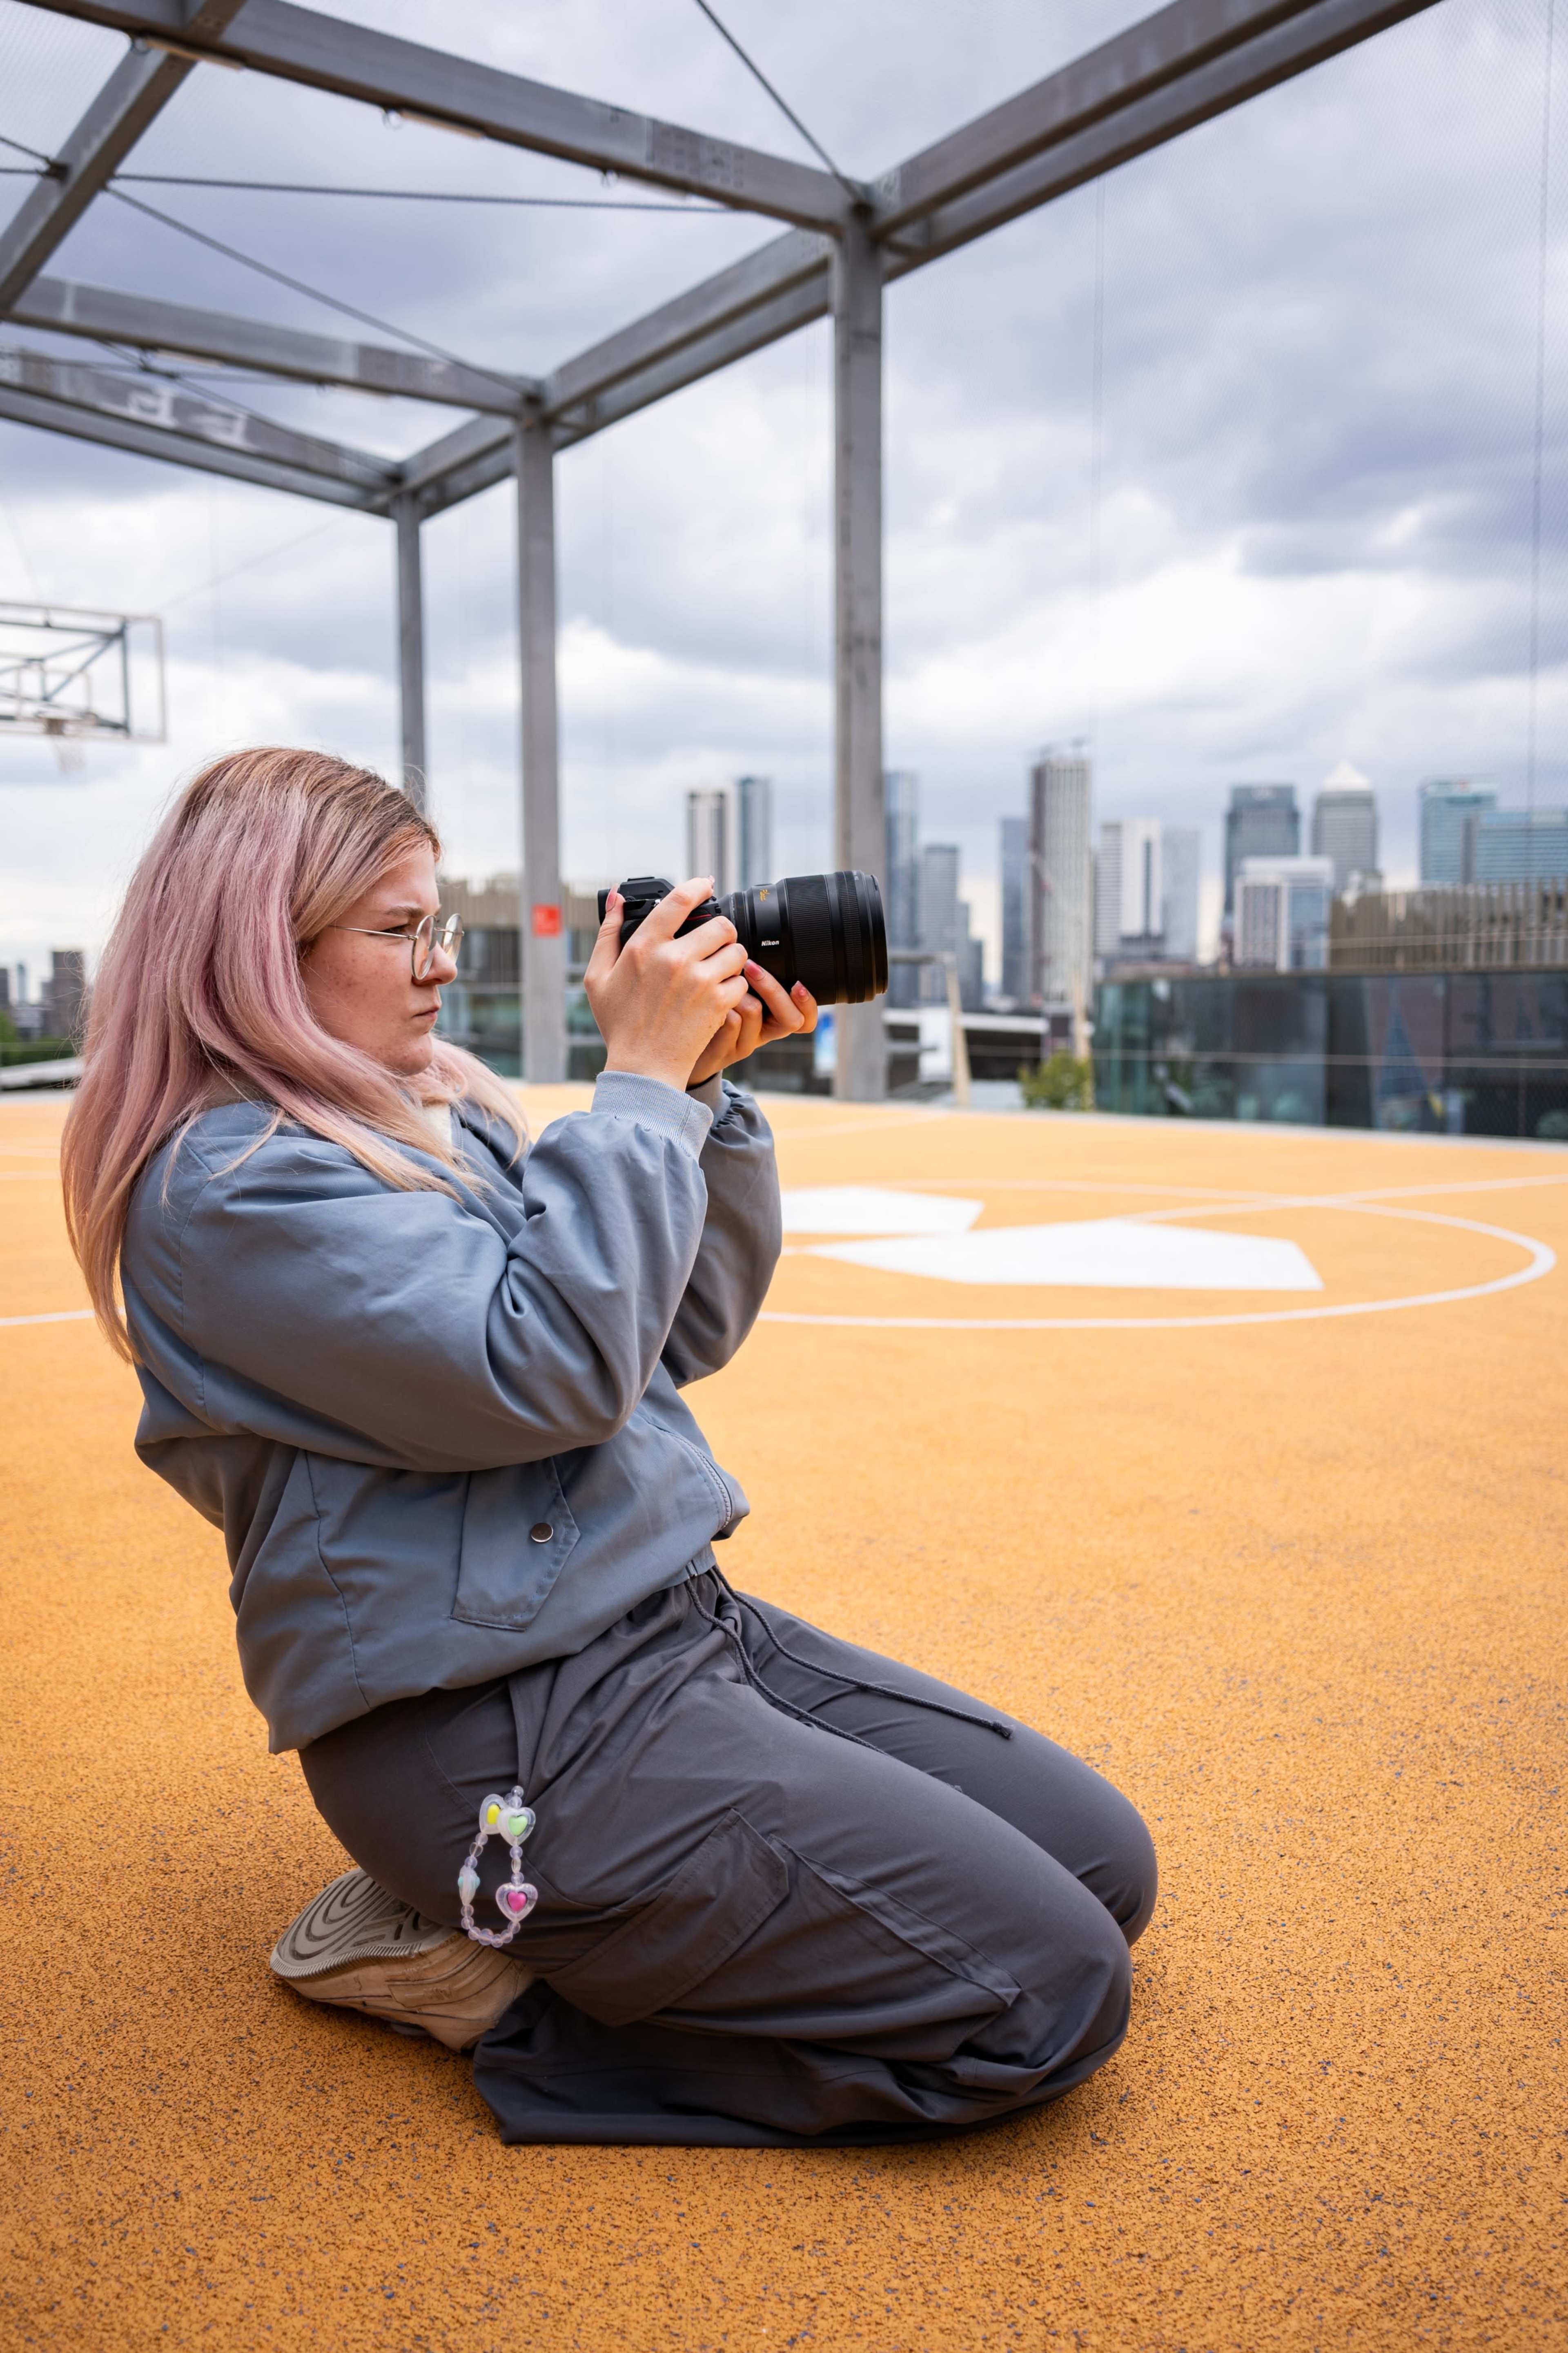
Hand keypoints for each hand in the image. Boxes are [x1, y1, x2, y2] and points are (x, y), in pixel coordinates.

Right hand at [584, 877, 751, 1092]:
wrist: (643, 1067)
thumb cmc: (620, 1024)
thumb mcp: (598, 976)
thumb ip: (608, 932)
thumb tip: (615, 896)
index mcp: (644, 946)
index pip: (680, 900)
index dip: (699, 886)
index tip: (707, 884)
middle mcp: (674, 958)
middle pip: (720, 924)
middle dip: (721, 931)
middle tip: (714, 943)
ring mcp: (699, 981)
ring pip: (736, 951)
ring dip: (731, 958)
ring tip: (718, 970)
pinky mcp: (717, 1002)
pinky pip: (741, 981)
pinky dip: (734, 987)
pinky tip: (719, 995)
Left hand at [687, 964, 818, 1088]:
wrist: (680, 1047)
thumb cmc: (705, 1013)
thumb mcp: (732, 992)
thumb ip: (747, 976)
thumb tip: (749, 946)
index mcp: (771, 1020)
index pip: (805, 1020)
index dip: (808, 1004)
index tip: (798, 983)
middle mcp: (762, 1035)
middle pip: (790, 1019)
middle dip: (772, 987)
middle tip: (751, 966)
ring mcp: (743, 1045)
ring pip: (755, 1011)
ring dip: (737, 990)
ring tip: (718, 979)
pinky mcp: (724, 1051)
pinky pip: (730, 1020)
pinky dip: (719, 1002)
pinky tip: (704, 997)